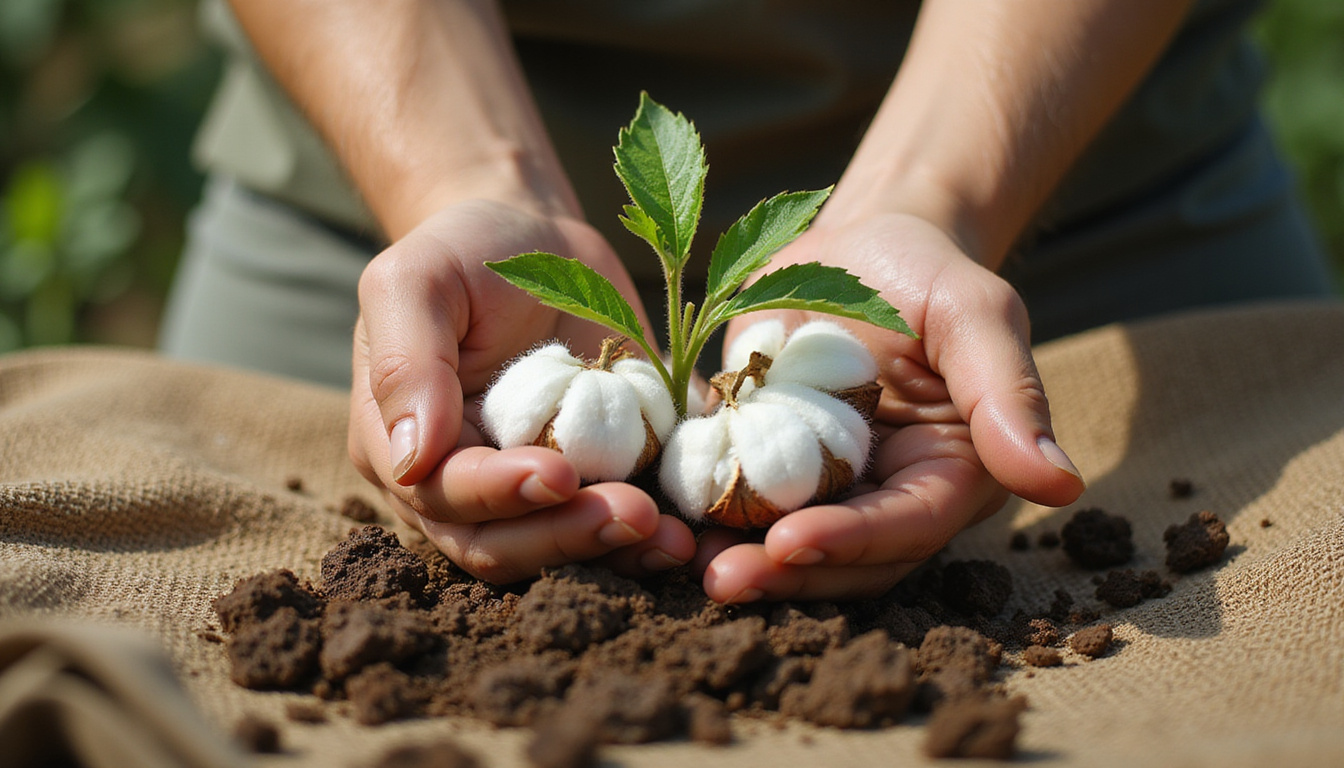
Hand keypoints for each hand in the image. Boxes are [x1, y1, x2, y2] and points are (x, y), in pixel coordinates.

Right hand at [347, 200, 694, 582]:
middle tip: (635, 516)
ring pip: (564, 549)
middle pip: (504, 544)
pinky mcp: (597, 481)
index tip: (561, 475)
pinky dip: (657, 535)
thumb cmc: (465, 252)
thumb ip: (407, 363)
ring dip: (618, 552)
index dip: (503, 494)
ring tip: (675, 537)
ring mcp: (534, 491)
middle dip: (569, 535)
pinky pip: (621, 527)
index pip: (448, 496)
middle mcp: (467, 485)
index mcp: (405, 447)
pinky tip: (697, 530)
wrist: (538, 238)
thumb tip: (410, 461)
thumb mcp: (417, 281)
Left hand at [694, 213, 1085, 601]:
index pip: (906, 527)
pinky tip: (652, 515)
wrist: (855, 245)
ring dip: (731, 557)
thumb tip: (1063, 484)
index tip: (792, 542)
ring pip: (779, 542)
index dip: (852, 541)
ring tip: (677, 561)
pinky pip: (729, 500)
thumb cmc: (927, 274)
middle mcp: (884, 498)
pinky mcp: (762, 465)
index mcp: (948, 475)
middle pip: (840, 557)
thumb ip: (1008, 394)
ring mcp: (820, 489)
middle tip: (719, 580)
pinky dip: (694, 513)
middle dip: (781, 572)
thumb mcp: (975, 313)